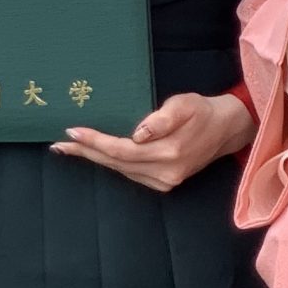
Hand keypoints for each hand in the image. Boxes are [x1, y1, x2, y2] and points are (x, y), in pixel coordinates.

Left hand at [54, 91, 255, 192]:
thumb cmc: (203, 110)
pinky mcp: (165, 183)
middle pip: (116, 163)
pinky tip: (99, 154)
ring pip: (121, 170)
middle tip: (60, 144)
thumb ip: (162, 118)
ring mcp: (165, 180)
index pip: (122, 149)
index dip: (95, 142)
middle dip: (86, 152)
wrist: (227, 129)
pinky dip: (112, 163)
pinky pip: (130, 173)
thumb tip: (138, 132)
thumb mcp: (185, 104)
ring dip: (96, 158)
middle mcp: (165, 172)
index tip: (72, 132)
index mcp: (170, 151)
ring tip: (71, 148)